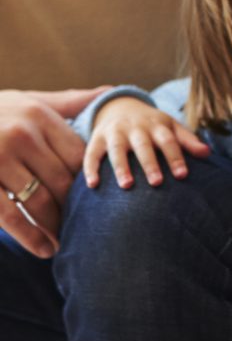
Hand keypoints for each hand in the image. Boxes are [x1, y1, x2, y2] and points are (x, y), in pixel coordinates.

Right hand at [0, 88, 104, 256]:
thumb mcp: (28, 101)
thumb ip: (68, 102)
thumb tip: (111, 90)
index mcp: (39, 116)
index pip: (77, 155)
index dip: (89, 180)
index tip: (98, 199)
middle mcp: (21, 135)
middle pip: (62, 180)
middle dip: (74, 207)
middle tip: (85, 227)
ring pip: (39, 201)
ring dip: (56, 227)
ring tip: (66, 242)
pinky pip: (9, 216)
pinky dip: (31, 237)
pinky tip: (45, 249)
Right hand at [84, 96, 210, 189]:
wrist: (120, 106)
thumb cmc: (152, 124)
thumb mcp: (171, 127)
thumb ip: (188, 140)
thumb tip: (208, 153)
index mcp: (157, 125)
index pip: (169, 141)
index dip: (176, 157)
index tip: (183, 175)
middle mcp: (136, 128)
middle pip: (143, 145)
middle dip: (150, 164)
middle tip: (157, 183)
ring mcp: (115, 132)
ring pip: (117, 149)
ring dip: (121, 166)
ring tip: (126, 185)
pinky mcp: (97, 139)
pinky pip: (92, 154)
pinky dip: (91, 168)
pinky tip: (92, 185)